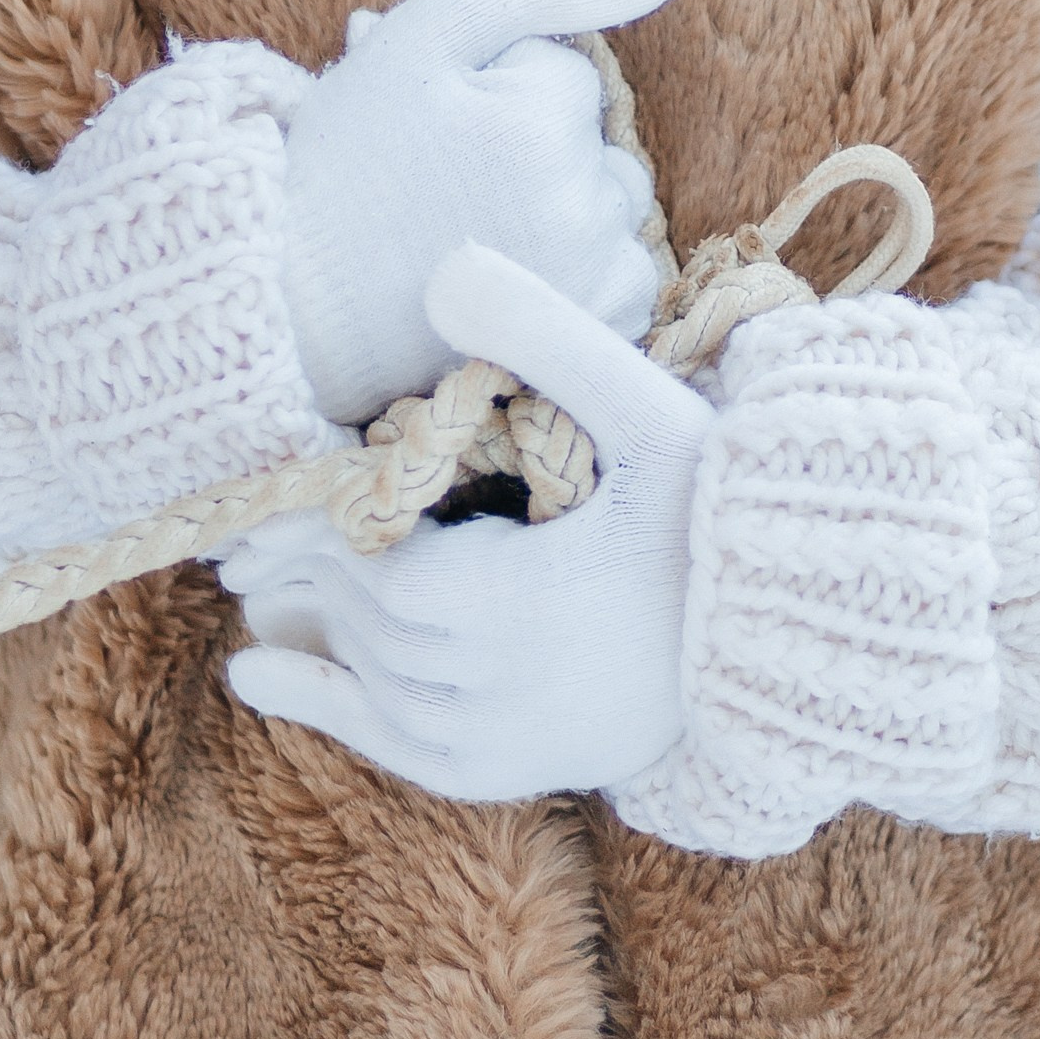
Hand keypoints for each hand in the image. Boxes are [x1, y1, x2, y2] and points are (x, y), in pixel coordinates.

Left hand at [224, 245, 713, 800]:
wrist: (788, 640)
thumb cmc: (715, 515)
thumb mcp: (639, 407)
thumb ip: (542, 334)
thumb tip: (443, 267)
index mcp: (514, 601)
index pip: (376, 563)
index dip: (328, 517)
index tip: (298, 470)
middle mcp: (493, 687)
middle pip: (363, 619)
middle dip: (310, 563)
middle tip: (253, 514)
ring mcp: (500, 741)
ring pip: (371, 678)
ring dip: (314, 622)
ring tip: (253, 572)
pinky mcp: (511, 771)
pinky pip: (393, 748)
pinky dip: (322, 710)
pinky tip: (251, 675)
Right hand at [278, 0, 685, 426]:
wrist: (294, 314)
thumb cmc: (348, 165)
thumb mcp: (427, 37)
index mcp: (542, 121)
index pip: (561, 69)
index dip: (492, 89)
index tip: (430, 129)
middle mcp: (583, 204)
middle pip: (591, 137)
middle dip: (532, 146)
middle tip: (439, 186)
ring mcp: (596, 280)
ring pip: (610, 201)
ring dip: (559, 205)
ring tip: (468, 235)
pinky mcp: (597, 336)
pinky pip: (625, 275)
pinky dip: (580, 272)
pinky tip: (508, 277)